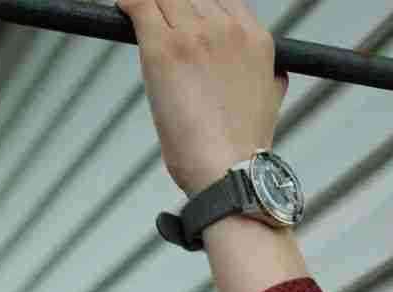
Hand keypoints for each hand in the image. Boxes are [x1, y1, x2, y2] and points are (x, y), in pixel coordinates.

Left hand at [115, 0, 288, 196]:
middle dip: (174, 11)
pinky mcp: (166, 49)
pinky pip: (141, 5)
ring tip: (139, 19)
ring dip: (151, 9)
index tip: (182, 21)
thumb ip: (268, 78)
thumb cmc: (241, 152)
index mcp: (255, 39)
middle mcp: (228, 28)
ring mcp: (196, 35)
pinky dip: (129, 4)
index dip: (197, 9)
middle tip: (160, 29)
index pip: (220, 2)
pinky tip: (123, 8)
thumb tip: (270, 75)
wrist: (230, 173)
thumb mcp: (270, 103)